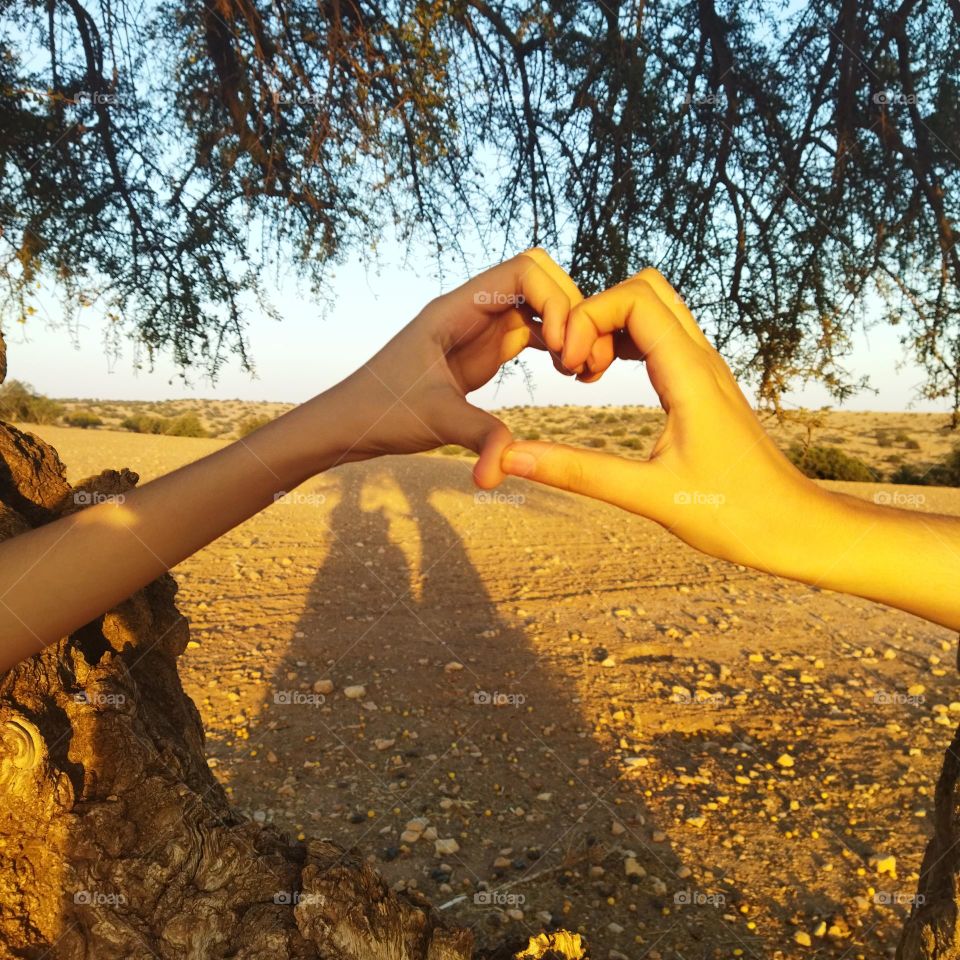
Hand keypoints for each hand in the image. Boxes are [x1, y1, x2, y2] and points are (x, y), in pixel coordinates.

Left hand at [332, 248, 586, 487]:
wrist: (351, 425)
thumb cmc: (380, 412)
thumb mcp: (436, 420)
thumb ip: (477, 437)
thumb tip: (499, 475)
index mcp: (456, 309)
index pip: (523, 270)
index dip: (554, 298)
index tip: (563, 346)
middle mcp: (471, 312)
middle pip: (539, 283)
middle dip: (570, 311)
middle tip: (579, 361)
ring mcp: (478, 332)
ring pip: (540, 309)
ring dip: (569, 329)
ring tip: (582, 370)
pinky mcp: (482, 355)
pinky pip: (531, 335)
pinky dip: (556, 347)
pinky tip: (571, 374)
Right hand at [499, 268, 831, 572]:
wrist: (794, 527)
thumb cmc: (734, 514)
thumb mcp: (648, 497)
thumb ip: (578, 473)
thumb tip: (512, 459)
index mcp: (690, 374)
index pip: (634, 299)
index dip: (589, 317)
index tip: (569, 366)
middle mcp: (702, 360)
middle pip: (644, 290)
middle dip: (597, 312)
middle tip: (575, 365)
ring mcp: (706, 370)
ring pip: (655, 311)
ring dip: (611, 327)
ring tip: (585, 374)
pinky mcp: (704, 387)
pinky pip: (661, 340)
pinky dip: (627, 345)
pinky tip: (606, 383)